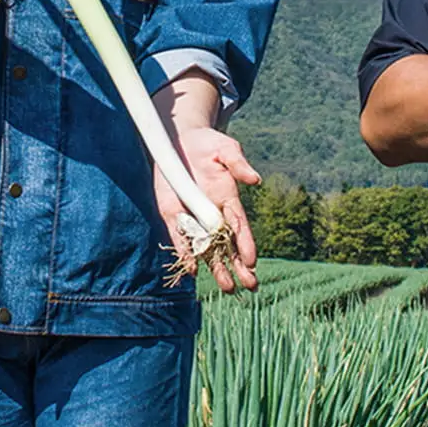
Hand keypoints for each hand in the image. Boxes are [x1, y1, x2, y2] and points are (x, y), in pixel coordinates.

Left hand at [153, 126, 260, 294]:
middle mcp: (213, 211)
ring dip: (216, 266)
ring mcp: (193, 215)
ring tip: (227, 287)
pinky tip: (192, 269)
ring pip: (206, 246)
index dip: (246, 243)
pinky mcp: (173, 213)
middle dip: (237, 265)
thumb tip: (255, 179)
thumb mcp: (226, 148)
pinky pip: (180, 237)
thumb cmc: (209, 144)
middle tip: (249, 286)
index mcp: (229, 198)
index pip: (240, 226)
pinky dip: (186, 253)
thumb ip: (238, 163)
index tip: (252, 262)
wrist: (181, 139)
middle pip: (227, 243)